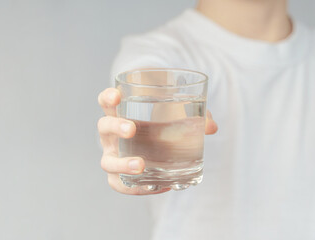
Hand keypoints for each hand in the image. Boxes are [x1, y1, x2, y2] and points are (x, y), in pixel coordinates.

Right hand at [97, 88, 217, 194]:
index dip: (108, 97)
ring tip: (141, 166)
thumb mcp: (180, 116)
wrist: (160, 143)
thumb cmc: (165, 123)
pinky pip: (121, 185)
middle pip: (104, 127)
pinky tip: (158, 186)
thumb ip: (197, 116)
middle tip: (131, 129)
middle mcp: (112, 135)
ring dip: (122, 164)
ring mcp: (114, 156)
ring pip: (108, 161)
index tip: (117, 96)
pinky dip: (135, 188)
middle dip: (115, 127)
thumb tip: (211, 128)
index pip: (106, 101)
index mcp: (121, 113)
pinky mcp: (120, 176)